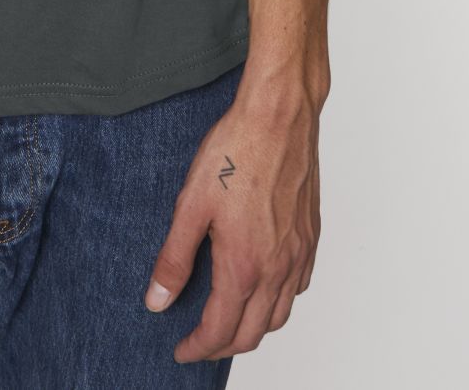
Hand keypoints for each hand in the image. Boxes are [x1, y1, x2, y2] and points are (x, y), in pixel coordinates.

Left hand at [143, 82, 320, 361]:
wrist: (279, 116)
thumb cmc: (235, 151)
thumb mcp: (190, 205)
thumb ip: (174, 258)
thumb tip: (157, 301)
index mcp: (244, 265)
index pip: (220, 330)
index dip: (198, 348)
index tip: (181, 350)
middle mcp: (277, 268)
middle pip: (252, 333)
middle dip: (223, 347)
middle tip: (200, 343)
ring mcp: (298, 253)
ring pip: (280, 315)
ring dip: (253, 328)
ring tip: (228, 321)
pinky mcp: (311, 235)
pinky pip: (299, 286)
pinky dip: (279, 300)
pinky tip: (263, 286)